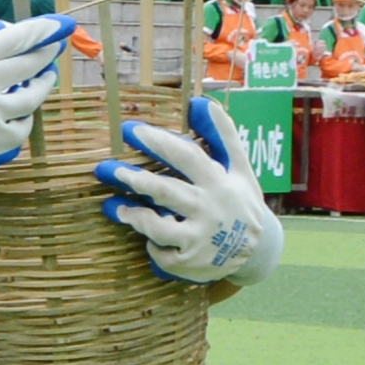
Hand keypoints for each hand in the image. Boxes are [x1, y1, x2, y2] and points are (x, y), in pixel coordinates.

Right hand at [0, 15, 71, 200]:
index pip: (16, 38)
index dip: (41, 30)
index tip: (57, 25)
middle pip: (30, 64)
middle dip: (46, 54)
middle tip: (54, 49)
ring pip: (33, 97)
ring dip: (43, 84)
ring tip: (45, 77)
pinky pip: (22, 127)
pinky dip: (25, 118)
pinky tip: (23, 111)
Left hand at [96, 97, 289, 287]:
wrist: (257, 251)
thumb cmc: (239, 201)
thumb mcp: (240, 169)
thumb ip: (222, 135)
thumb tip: (201, 102)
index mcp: (219, 181)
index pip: (187, 156)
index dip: (158, 142)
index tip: (130, 130)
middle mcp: (209, 208)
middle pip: (167, 191)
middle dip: (136, 179)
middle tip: (106, 168)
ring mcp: (199, 237)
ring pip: (158, 226)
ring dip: (134, 215)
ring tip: (113, 206)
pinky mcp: (189, 262)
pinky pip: (161, 253)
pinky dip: (152, 246)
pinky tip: (147, 238)